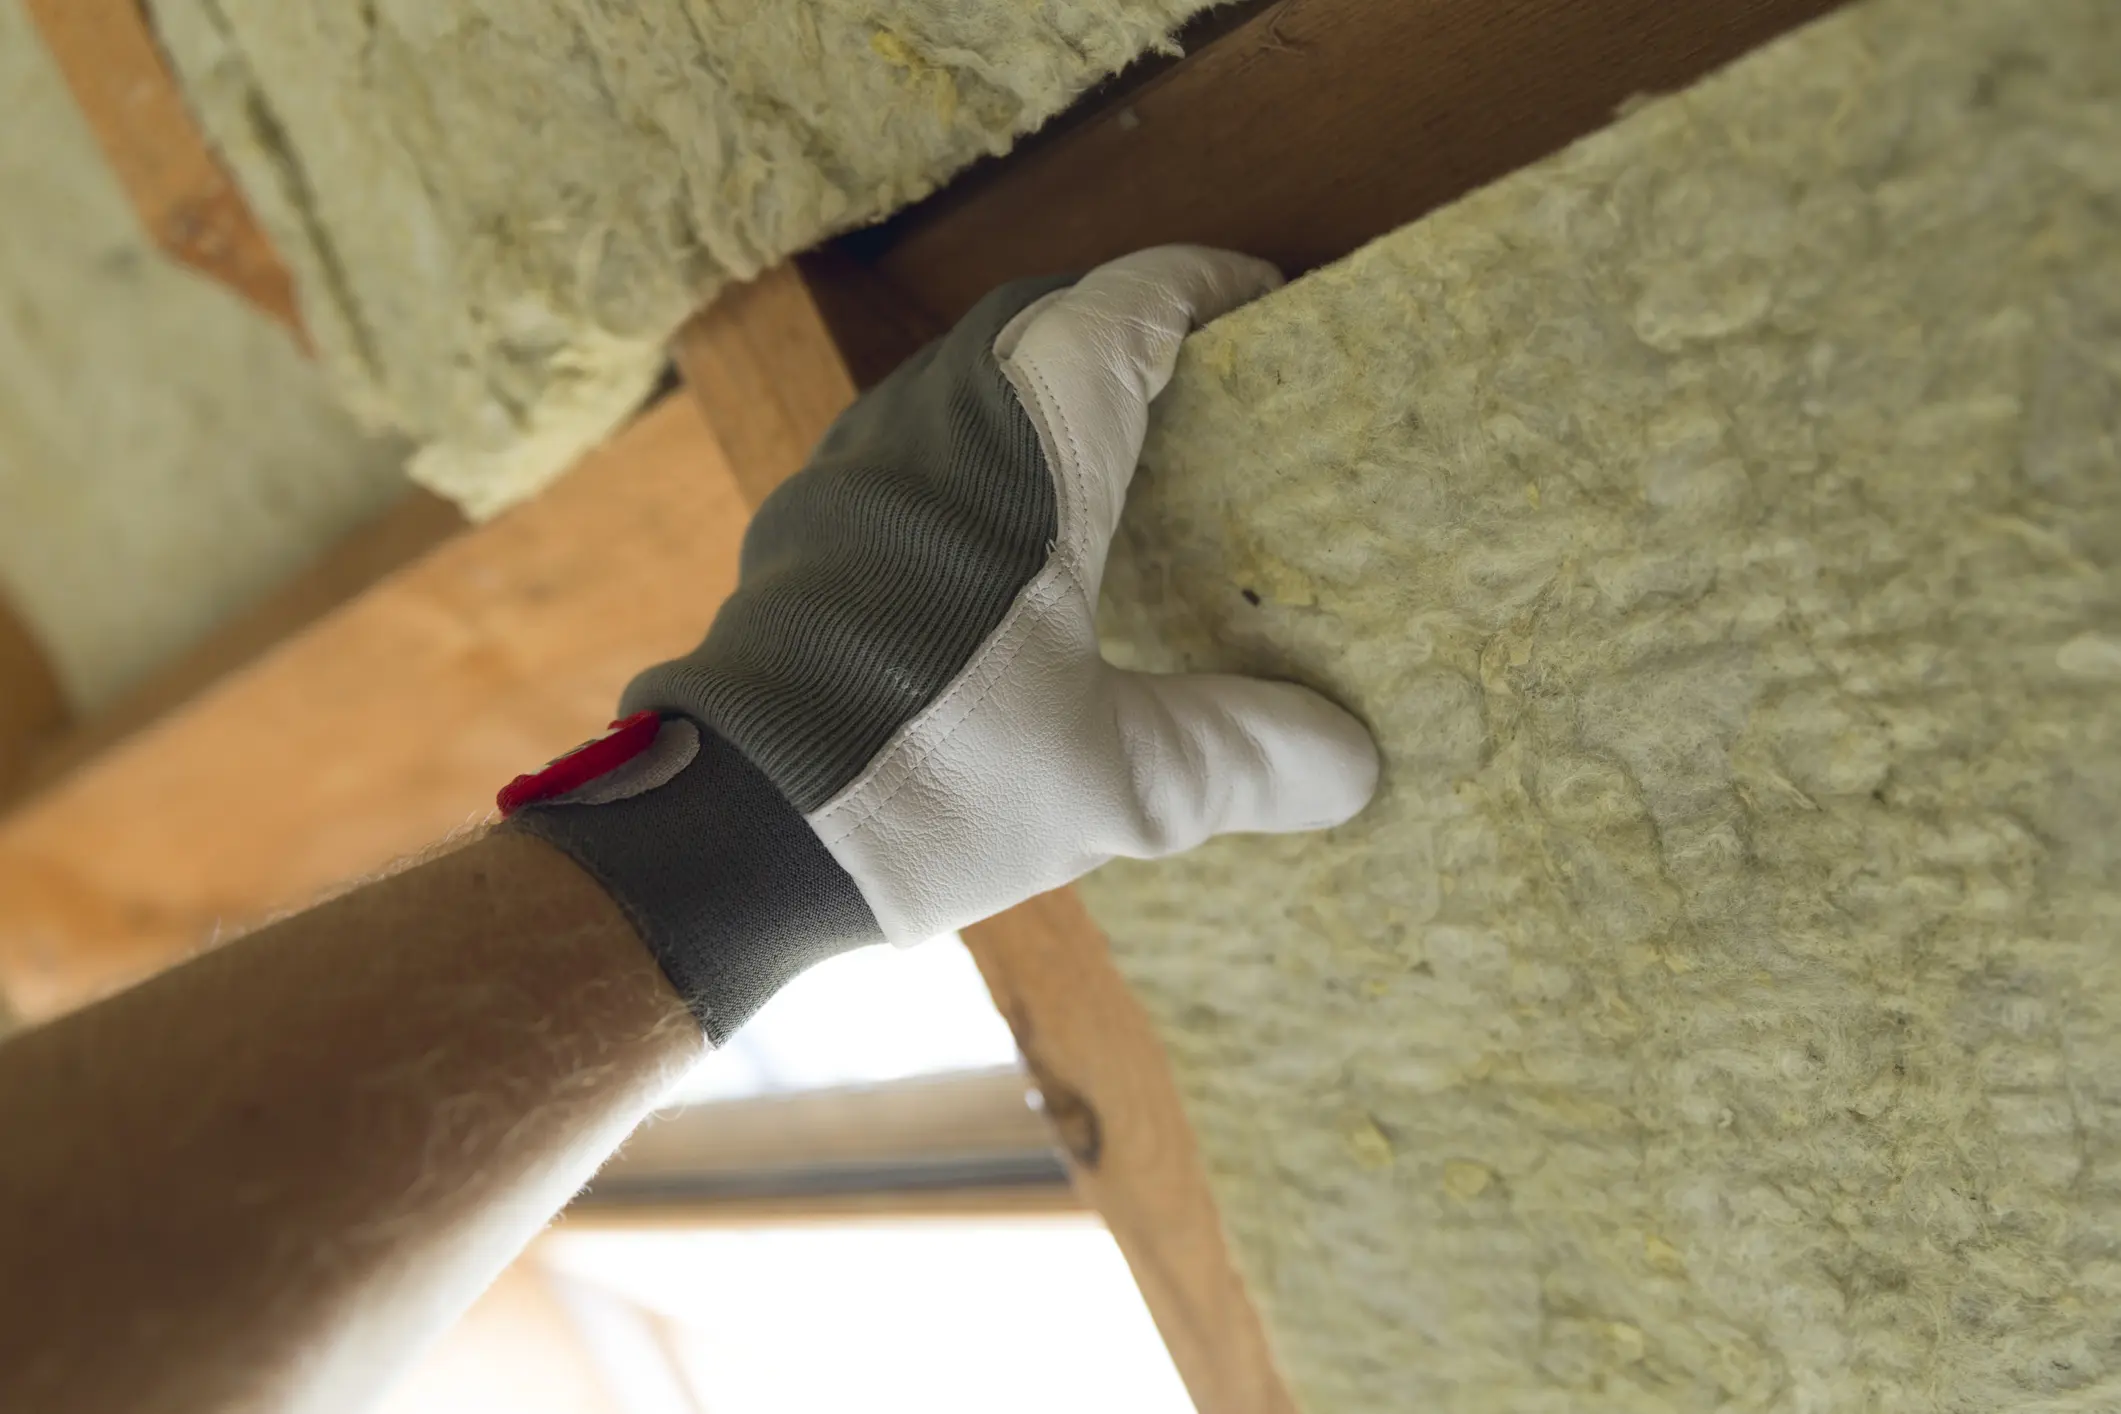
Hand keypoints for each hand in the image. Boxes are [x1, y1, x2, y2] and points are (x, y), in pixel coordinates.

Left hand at [509, 248, 1378, 1033]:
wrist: (727, 838)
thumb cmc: (923, 784)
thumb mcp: (1113, 786)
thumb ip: (1242, 758)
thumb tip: (1353, 761)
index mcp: (1021, 457)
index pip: (1120, 309)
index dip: (1199, 286)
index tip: (1263, 300)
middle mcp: (927, 431)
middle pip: (1038, 320)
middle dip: (1127, 328)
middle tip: (1204, 383)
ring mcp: (852, 473)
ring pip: (960, 373)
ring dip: (1041, 383)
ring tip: (1115, 452)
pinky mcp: (805, 530)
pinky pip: (908, 440)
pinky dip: (977, 446)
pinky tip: (1005, 538)